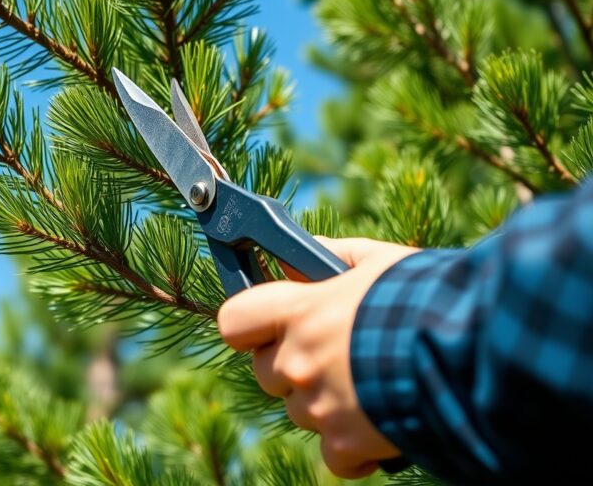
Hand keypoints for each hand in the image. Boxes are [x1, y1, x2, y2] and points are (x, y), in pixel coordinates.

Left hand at [217, 238, 419, 478]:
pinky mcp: (346, 443)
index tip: (265, 322)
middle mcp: (299, 361)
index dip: (247, 322)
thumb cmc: (423, 297)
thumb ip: (329, 255)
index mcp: (300, 312)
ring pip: (296, 410)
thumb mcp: (376, 259)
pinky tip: (375, 419)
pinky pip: (330, 452)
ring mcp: (319, 406)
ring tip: (364, 381)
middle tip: (328, 351)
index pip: (233, 321)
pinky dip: (349, 444)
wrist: (474, 350)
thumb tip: (297, 256)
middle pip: (263, 370)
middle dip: (287, 362)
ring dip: (320, 400)